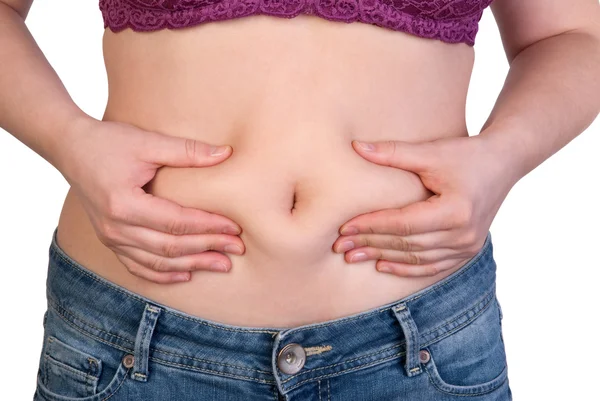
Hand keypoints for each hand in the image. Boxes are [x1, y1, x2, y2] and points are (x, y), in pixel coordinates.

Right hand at [56, 116, 244, 283]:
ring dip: (191, 265)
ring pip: (157, 262)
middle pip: (170, 247)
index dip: (208, 226)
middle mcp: (115, 227)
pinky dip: (162, 274)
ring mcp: (110, 237)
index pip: (176, 222)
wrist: (71, 148)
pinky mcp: (109, 240)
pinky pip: (137, 266)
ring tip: (221, 265)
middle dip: (207, 248)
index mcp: (124, 203)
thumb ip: (187, 151)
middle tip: (237, 249)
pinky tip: (185, 275)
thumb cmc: (109, 141)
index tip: (234, 228)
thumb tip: (226, 153)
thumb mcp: (148, 142)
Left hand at [332, 135, 515, 276]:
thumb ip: (394, 152)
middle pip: (407, 244)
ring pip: (416, 258)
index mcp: (455, 211)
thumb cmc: (467, 154)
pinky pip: (432, 266)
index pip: (403, 223)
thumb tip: (356, 147)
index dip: (372, 226)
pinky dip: (406, 268)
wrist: (503, 163)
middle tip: (340, 246)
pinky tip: (382, 266)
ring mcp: (467, 246)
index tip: (344, 227)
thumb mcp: (432, 151)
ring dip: (383, 258)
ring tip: (353, 257)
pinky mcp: (467, 250)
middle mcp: (463, 234)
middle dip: (370, 244)